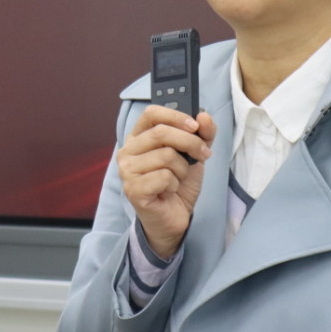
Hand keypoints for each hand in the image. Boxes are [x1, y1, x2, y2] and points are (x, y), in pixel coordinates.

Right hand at [117, 106, 216, 259]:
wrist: (174, 218)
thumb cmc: (178, 184)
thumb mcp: (195, 154)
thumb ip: (202, 134)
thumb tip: (203, 116)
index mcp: (138, 137)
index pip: (151, 113)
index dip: (175, 115)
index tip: (195, 125)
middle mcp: (128, 151)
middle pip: (161, 132)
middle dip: (190, 142)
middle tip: (203, 155)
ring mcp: (127, 171)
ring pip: (166, 156)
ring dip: (183, 169)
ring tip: (178, 179)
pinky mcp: (133, 190)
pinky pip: (164, 176)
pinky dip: (175, 184)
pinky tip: (169, 191)